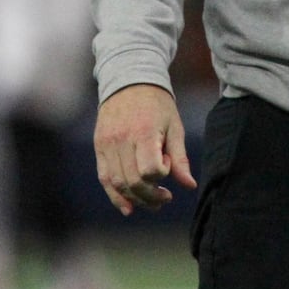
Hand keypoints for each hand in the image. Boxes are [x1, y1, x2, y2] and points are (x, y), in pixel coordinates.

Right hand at [93, 83, 196, 214]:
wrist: (129, 81)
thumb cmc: (158, 105)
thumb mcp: (174, 126)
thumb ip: (180, 158)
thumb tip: (189, 186)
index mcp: (143, 132)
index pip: (149, 170)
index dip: (161, 175)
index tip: (168, 164)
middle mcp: (121, 139)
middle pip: (133, 181)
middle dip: (151, 196)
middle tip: (165, 198)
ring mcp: (107, 144)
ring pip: (117, 183)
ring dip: (135, 199)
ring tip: (151, 202)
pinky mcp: (99, 147)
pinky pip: (104, 178)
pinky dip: (115, 195)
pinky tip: (128, 207)